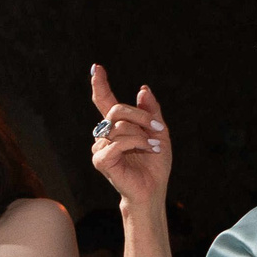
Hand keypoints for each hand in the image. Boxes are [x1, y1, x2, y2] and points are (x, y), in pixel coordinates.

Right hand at [89, 65, 169, 209]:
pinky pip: (117, 142)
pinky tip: (147, 150)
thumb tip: (142, 89)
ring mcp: (100, 147)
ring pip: (120, 127)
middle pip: (116, 110)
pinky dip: (136, 144)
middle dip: (141, 116)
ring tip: (153, 147)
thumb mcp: (159, 132)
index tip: (96, 67)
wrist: (153, 188)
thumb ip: (151, 111)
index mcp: (118, 127)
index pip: (105, 101)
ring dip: (143, 135)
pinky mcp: (100, 160)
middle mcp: (105, 135)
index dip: (100, 84)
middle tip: (158, 128)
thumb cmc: (154, 163)